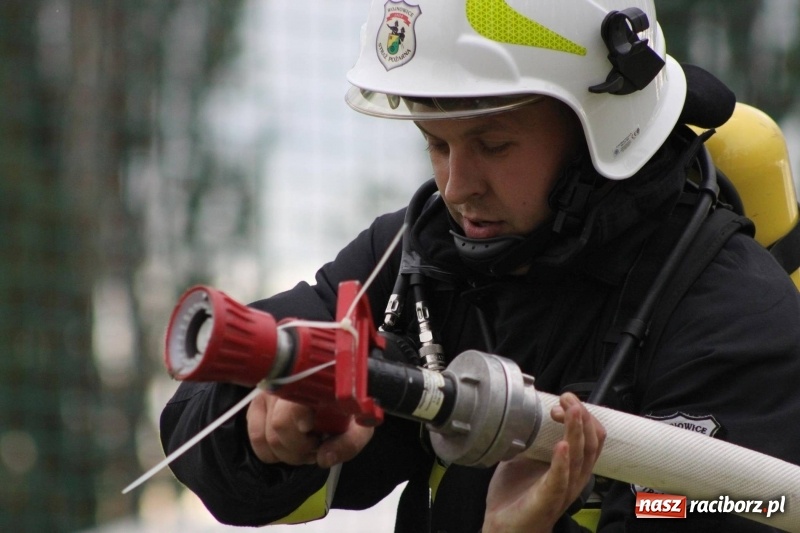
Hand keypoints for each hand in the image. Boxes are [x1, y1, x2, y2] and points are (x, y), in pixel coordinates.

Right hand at [246, 390, 373, 468]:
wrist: (340, 388)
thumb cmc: (349, 407)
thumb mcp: (361, 426)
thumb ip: (349, 443)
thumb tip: (324, 458)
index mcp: (310, 385)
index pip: (289, 412)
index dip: (298, 435)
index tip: (314, 436)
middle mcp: (282, 385)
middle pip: (277, 430)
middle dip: (299, 449)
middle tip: (317, 446)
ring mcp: (266, 393)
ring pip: (263, 437)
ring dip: (286, 452)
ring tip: (306, 444)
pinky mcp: (256, 404)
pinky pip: (255, 438)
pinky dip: (273, 450)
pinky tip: (291, 443)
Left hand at [483, 392, 605, 532]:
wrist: (506, 528)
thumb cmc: (518, 498)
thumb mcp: (526, 458)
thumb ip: (530, 438)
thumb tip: (522, 413)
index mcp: (572, 467)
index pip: (592, 437)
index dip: (583, 415)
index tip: (563, 400)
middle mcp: (573, 477)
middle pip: (591, 443)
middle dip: (581, 416)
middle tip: (567, 399)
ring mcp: (563, 489)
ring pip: (579, 457)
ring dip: (575, 431)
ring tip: (571, 411)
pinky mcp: (548, 499)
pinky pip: (560, 480)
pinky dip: (561, 462)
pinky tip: (560, 446)